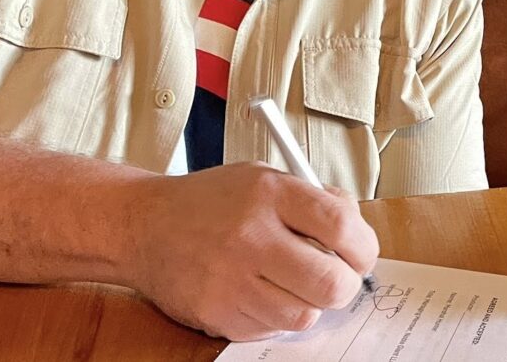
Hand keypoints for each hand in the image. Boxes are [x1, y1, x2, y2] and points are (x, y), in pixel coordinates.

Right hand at [124, 162, 378, 340]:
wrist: (143, 226)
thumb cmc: (211, 202)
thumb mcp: (264, 178)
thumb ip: (314, 199)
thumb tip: (357, 232)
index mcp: (270, 193)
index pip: (342, 226)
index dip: (364, 247)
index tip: (361, 254)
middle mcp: (251, 235)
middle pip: (332, 283)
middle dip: (345, 285)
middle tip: (336, 278)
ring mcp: (232, 278)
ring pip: (305, 314)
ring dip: (308, 303)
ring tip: (290, 282)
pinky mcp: (217, 312)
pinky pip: (272, 329)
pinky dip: (275, 315)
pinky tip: (258, 291)